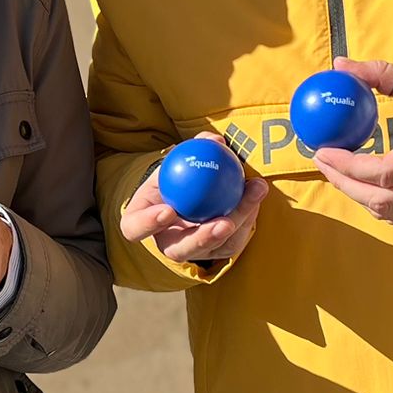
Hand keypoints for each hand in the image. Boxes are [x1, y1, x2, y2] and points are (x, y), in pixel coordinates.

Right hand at [120, 133, 268, 265]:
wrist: (188, 191)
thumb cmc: (175, 173)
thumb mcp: (175, 159)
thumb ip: (192, 149)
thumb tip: (214, 140)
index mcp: (140, 222)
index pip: (135, 228)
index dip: (148, 224)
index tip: (168, 210)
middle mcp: (166, 243)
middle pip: (181, 250)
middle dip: (203, 239)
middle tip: (224, 223)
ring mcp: (192, 252)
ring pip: (215, 247)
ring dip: (238, 221)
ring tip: (254, 193)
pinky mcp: (216, 253)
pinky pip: (234, 241)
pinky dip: (248, 217)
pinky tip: (257, 193)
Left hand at [313, 57, 392, 225]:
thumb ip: (384, 75)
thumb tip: (340, 65)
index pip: (386, 172)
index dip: (348, 166)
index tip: (323, 149)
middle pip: (382, 199)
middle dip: (344, 182)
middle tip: (321, 159)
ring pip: (389, 212)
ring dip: (357, 194)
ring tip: (337, 170)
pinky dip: (376, 202)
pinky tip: (362, 182)